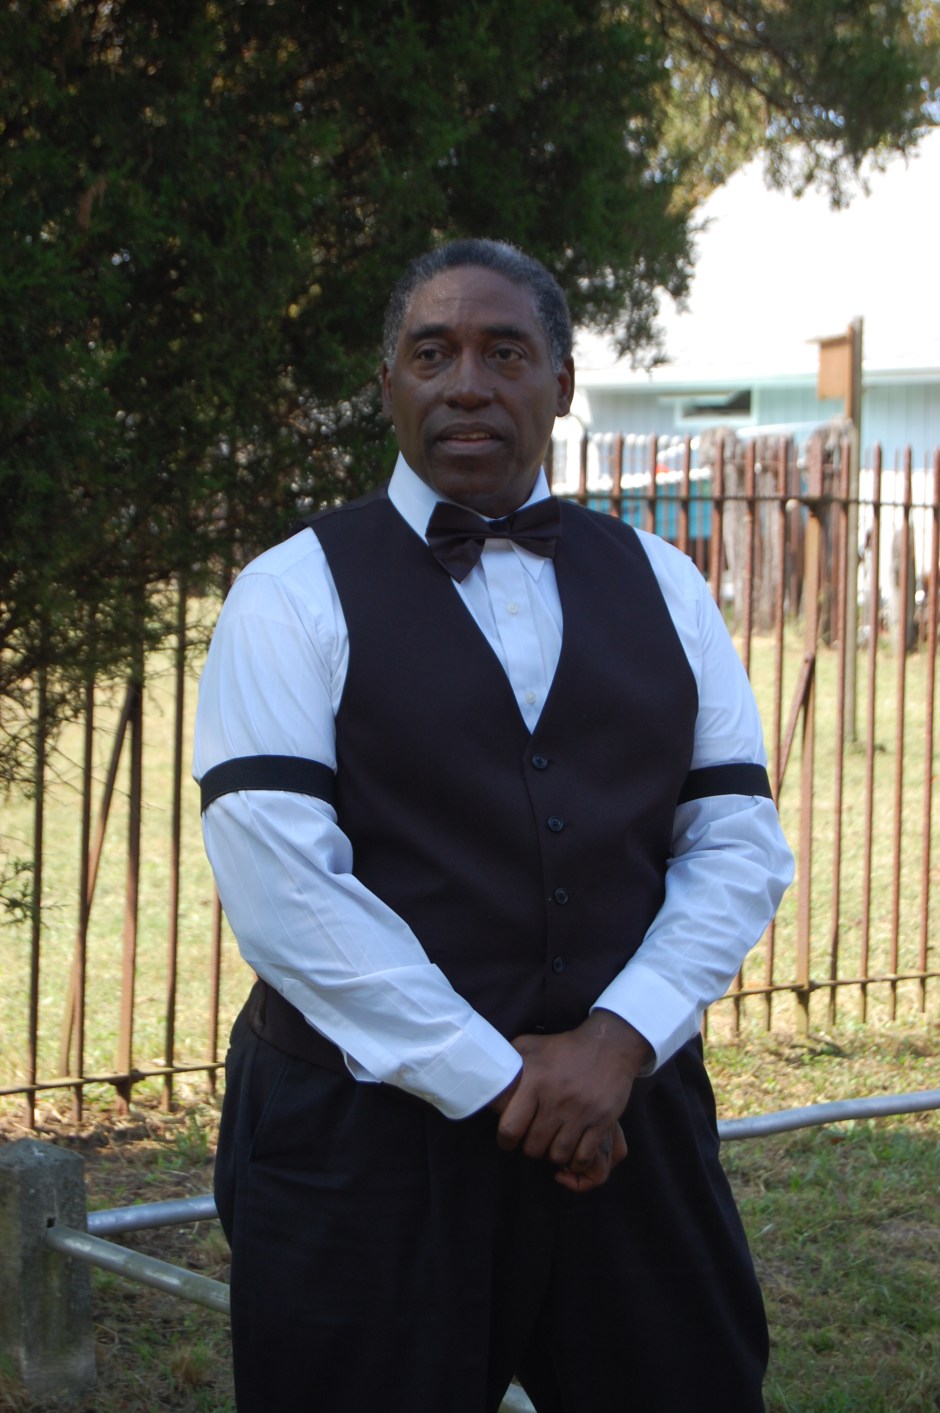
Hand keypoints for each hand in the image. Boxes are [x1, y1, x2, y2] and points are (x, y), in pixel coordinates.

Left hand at [488, 1010, 651, 1189]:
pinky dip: (575, 1162)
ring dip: (552, 1156)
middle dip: (530, 1149)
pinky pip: (584, 1157)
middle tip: (532, 1142)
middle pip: (534, 1147)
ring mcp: (581, 1112)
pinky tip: (571, 1152)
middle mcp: (556, 1099)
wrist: (609, 1045)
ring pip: (558, 1155)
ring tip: (551, 1146)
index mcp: (535, 1081)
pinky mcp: (602, 1121)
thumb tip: (482, 1070)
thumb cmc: (563, 1047)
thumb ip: (507, 1060)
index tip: (508, 1140)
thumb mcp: (530, 1045)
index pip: (510, 1128)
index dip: (505, 1141)